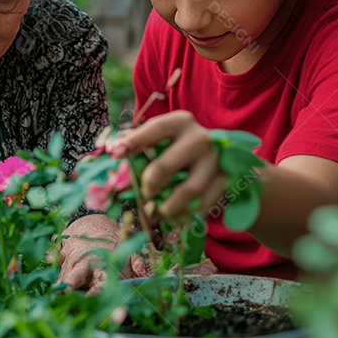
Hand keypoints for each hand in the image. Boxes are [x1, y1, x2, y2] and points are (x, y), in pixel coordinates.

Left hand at [107, 111, 227, 221]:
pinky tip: (177, 215)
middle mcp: (200, 138)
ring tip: (158, 211)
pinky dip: (185, 214)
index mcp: (181, 122)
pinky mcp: (227, 180)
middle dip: (149, 184)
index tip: (115, 154)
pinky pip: (202, 204)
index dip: (134, 141)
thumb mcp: (163, 137)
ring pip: (187, 190)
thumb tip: (110, 149)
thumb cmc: (180, 145)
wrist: (224, 155)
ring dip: (167, 206)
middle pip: (166, 166)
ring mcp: (216, 160)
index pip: (155, 129)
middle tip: (145, 193)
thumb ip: (138, 141)